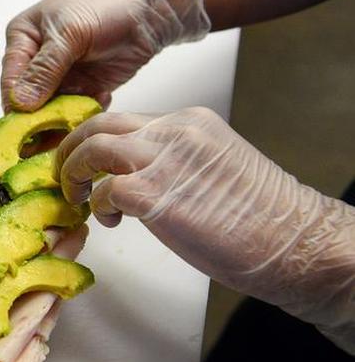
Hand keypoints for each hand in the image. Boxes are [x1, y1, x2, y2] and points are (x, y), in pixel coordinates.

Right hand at [0, 0, 210, 110]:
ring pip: (51, 111)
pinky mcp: (85, 89)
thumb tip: (20, 102)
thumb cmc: (105, 4)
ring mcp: (61, 77)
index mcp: (23, 40)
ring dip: (64, 118)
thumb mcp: (68, 33)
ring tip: (80, 113)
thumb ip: (43, 69)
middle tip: (53, 129)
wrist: (149, 6)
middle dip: (39, 118)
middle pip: (28, 102)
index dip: (15, 105)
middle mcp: (37, 61)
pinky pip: (77, 112)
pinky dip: (86, 112)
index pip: (10, 80)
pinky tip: (101, 97)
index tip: (22, 129)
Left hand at [57, 107, 354, 352]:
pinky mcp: (156, 195)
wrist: (294, 242)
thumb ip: (174, 159)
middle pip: (98, 124)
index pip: (124, 119)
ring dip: (74, 173)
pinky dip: (97, 206)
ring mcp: (164, 160)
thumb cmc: (259, 217)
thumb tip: (134, 174)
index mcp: (189, 122)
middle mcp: (175, 132)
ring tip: (79, 197)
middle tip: (66, 175)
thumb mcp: (212, 167)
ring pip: (93, 148)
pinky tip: (110, 221)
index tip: (84, 163)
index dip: (95, 141)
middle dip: (71, 149)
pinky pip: (104, 190)